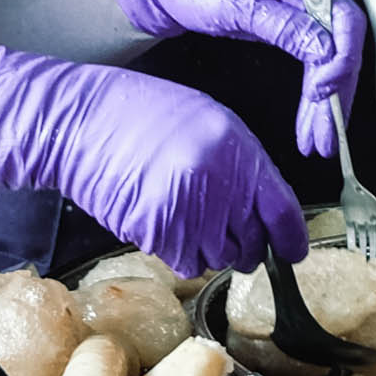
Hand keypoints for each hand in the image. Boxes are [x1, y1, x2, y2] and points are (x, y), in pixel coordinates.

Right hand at [0, 46, 308, 274]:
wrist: (82, 122)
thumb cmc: (142, 114)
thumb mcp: (210, 122)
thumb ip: (242, 165)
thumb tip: (264, 208)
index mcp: (237, 151)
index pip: (282, 210)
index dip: (291, 238)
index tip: (293, 250)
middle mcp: (217, 185)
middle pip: (253, 242)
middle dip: (250, 244)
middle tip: (232, 229)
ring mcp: (186, 213)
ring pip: (220, 258)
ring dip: (214, 248)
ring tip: (191, 216)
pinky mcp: (156, 234)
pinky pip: (187, 261)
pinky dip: (184, 251)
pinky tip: (169, 222)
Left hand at [106, 0, 364, 156]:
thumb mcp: (231, 2)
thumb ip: (281, 24)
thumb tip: (324, 48)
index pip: (343, 20)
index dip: (341, 61)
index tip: (324, 95)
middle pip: (341, 44)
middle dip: (335, 94)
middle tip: (323, 137)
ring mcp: (299, 3)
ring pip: (330, 57)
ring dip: (326, 101)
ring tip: (317, 140)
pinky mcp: (289, 21)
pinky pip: (313, 59)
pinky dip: (313, 91)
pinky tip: (310, 117)